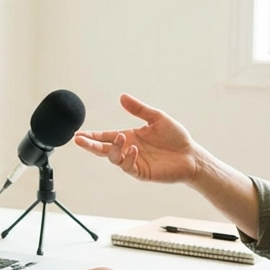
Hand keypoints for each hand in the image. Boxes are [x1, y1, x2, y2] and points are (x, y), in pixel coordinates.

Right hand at [73, 94, 202, 183]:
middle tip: (78, 140)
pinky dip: (128, 158)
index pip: (106, 136)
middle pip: (104, 149)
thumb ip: (139, 109)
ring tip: (121, 138)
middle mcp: (129, 149)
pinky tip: (133, 149)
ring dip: (114, 148)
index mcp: (130, 136)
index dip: (92, 135)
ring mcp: (134, 162)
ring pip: (114, 158)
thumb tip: (122, 97)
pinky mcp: (142, 172)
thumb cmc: (175, 137)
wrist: (191, 155)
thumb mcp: (157, 118)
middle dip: (90, 145)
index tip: (78, 134)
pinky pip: (129, 167)